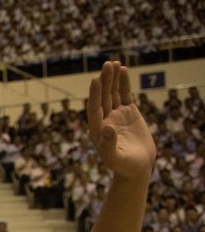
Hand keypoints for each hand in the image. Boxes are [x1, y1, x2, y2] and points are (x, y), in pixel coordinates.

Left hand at [87, 62, 154, 179]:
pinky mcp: (129, 113)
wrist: (136, 168)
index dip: (95, 95)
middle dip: (105, 81)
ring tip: (113, 63)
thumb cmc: (124, 166)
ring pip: (114, 93)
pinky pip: (125, 95)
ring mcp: (117, 115)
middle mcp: (105, 119)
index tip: (96, 80)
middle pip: (104, 97)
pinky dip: (124, 84)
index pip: (94, 108)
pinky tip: (123, 71)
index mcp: (97, 129)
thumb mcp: (115, 158)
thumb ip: (108, 145)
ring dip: (113, 79)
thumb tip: (106, 128)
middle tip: (107, 64)